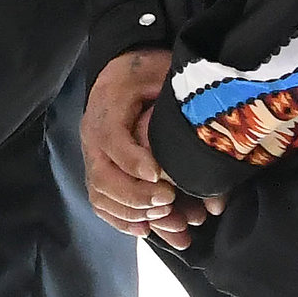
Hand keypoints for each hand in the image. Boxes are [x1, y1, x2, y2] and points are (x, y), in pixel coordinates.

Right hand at [82, 47, 205, 243]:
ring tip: (166, 219)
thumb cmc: (148, 69)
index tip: (159, 175)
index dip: (133, 160)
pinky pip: (102, 203)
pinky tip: (146, 229)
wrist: (125, 67)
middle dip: (136, 194)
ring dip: (133, 213)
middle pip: (102, 176)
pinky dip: (122, 220)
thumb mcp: (162, 70)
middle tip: (168, 200)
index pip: (111, 139)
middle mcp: (93, 136)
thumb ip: (174, 97)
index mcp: (106, 106)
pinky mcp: (100, 171)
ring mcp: (93, 157)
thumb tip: (204, 129)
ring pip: (101, 195)